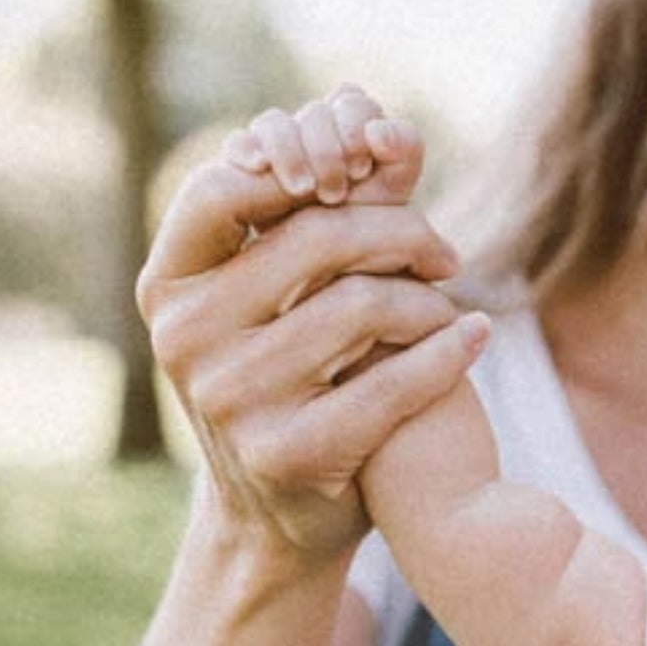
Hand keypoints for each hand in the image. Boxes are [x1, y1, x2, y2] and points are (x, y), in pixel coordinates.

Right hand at [138, 87, 482, 561]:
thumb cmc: (296, 381)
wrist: (285, 518)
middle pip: (315, 236)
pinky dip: (448, 354)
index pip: (227, 186)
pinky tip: (476, 338)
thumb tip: (391, 127)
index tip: (373, 182)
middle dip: (399, 232)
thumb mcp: (289, 298)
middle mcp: (185, 336)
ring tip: (449, 308)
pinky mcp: (286, 452)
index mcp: (171, 284)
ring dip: (426, 300)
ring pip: (361, 305)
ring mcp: (229, 398)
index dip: (308, 166)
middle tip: (445, 254)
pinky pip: (392, 383)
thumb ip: (329, 214)